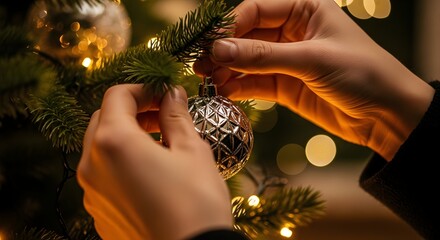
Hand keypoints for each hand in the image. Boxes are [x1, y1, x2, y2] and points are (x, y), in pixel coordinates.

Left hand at [77, 84, 232, 239]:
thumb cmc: (196, 203)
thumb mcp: (192, 151)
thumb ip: (176, 116)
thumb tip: (172, 94)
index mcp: (113, 142)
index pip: (117, 96)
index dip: (143, 89)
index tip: (165, 94)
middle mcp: (92, 165)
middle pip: (104, 120)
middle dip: (132, 111)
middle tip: (163, 115)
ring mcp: (92, 192)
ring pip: (102, 148)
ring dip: (127, 136)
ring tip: (161, 143)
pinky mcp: (99, 212)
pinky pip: (104, 175)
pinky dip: (122, 162)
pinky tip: (151, 172)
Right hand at [194, 0, 433, 160]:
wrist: (386, 115)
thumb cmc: (361, 73)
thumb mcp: (311, 59)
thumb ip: (263, 56)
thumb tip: (219, 49)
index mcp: (304, 9)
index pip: (254, 10)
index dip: (230, 27)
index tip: (211, 46)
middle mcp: (292, 31)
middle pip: (246, 36)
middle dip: (223, 51)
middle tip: (199, 65)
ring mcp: (286, 60)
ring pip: (247, 61)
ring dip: (226, 70)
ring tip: (206, 81)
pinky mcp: (285, 86)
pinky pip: (254, 82)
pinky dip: (238, 87)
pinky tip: (223, 92)